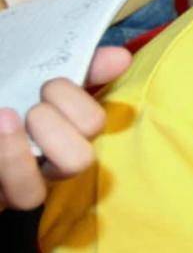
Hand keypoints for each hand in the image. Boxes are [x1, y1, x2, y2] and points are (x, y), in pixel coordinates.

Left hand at [0, 46, 129, 210]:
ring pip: (31, 194)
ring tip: (4, 119)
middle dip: (57, 130)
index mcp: (55, 126)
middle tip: (30, 109)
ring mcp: (7, 185)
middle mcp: (36, 162)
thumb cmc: (0, 86)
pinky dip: (3, 160)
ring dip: (17, 157)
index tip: (48, 84)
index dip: (78, 105)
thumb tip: (120, 58)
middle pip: (78, 162)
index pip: (92, 125)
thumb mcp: (23, 67)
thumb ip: (73, 63)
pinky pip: (8, 195)